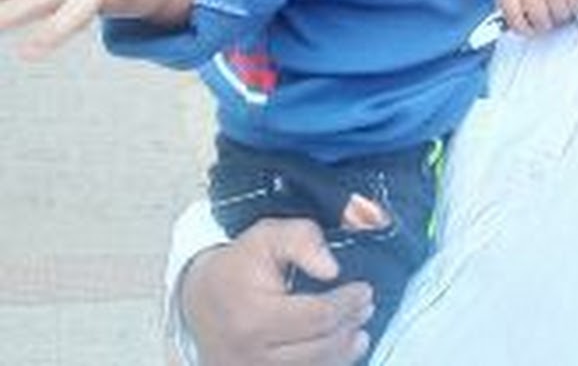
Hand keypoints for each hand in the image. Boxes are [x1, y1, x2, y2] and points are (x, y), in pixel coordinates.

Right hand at [181, 218, 374, 365]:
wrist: (199, 298)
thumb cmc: (240, 264)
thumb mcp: (268, 235)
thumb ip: (303, 240)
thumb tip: (332, 269)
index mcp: (253, 317)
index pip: (316, 316)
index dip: (347, 304)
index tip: (365, 289)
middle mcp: (249, 355)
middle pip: (319, 348)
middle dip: (350, 326)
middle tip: (366, 307)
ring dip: (343, 352)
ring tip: (359, 332)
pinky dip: (324, 365)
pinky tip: (338, 351)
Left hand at [500, 0, 577, 33]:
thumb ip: (513, 5)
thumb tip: (507, 29)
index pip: (515, 22)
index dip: (522, 27)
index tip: (526, 25)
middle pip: (540, 22)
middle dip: (544, 22)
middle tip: (546, 13)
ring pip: (560, 16)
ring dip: (561, 14)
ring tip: (558, 1)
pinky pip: (576, 6)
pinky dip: (575, 5)